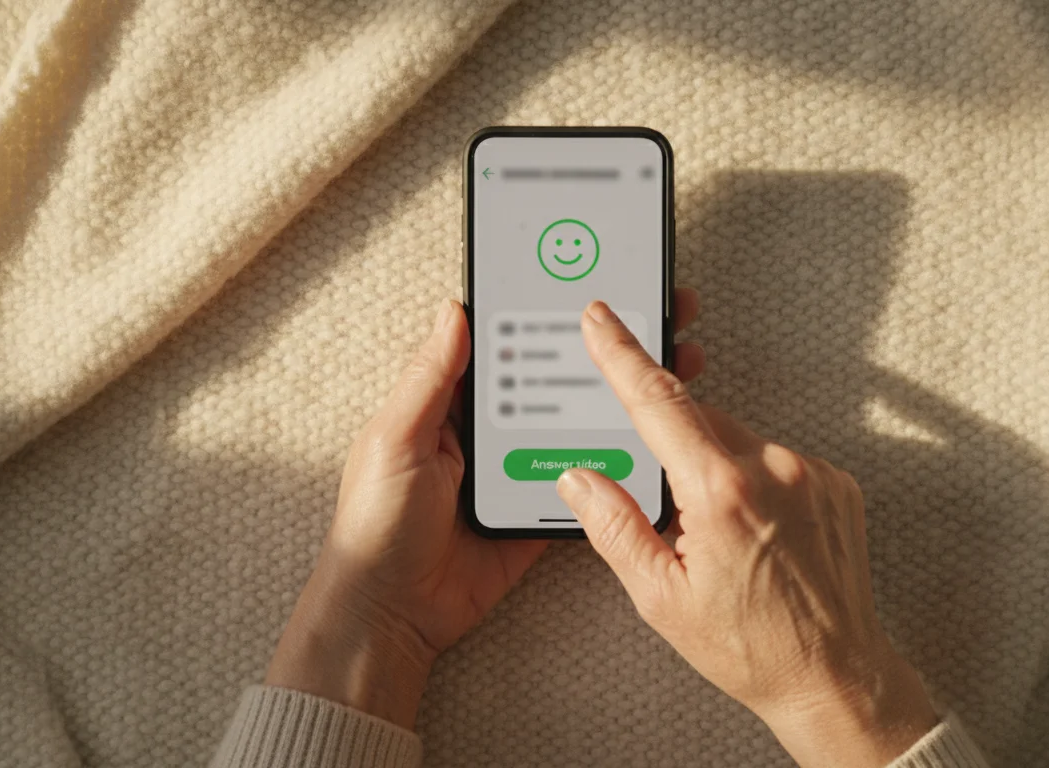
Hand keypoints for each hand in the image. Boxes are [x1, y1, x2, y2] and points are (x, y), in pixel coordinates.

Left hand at [266, 292, 705, 728]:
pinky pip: (585, 478)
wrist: (392, 612)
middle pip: (553, 378)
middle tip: (655, 316)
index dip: (543, 314)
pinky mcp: (539, 509)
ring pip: (576, 423)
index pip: (504, 343)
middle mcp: (489, 429)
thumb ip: (429, 378)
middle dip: (600, 351)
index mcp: (449, 402)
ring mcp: (518, 468)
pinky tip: (657, 434)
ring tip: (673, 365)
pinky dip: (617, 459)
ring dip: (617, 398)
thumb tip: (454, 309)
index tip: (590, 283)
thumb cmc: (376, 522)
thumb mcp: (395, 439)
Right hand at [555, 301, 937, 767]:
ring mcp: (811, 472)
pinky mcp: (836, 481)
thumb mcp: (661, 596)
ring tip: (721, 538)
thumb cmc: (751, 647)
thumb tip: (578, 478)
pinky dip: (753, 480)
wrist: (835, 676)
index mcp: (721, 492)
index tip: (602, 320)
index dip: (622, 354)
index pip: (658, 402)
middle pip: (698, 421)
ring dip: (713, 468)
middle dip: (670, 449)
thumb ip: (614, 527)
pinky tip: (755, 533)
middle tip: (669, 510)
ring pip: (737, 440)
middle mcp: (773, 468)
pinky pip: (775, 458)